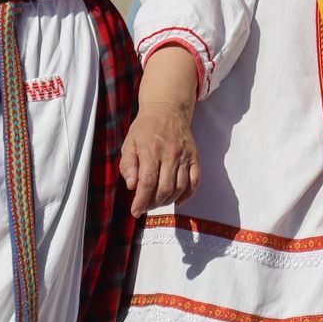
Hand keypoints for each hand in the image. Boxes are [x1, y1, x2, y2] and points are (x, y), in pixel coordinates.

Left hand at [120, 92, 200, 216]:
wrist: (167, 109)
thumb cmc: (145, 128)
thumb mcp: (129, 143)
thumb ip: (127, 165)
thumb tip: (131, 186)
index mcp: (151, 151)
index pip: (147, 183)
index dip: (141, 201)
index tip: (135, 211)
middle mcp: (170, 154)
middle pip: (165, 188)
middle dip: (153, 203)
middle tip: (145, 206)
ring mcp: (185, 156)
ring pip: (180, 187)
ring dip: (168, 200)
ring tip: (158, 202)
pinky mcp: (194, 157)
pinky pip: (195, 180)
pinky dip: (188, 194)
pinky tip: (178, 200)